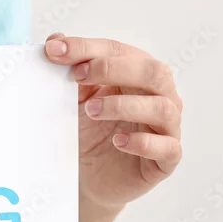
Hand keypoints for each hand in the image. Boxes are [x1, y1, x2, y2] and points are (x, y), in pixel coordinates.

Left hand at [44, 34, 182, 211]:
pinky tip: (118, 142)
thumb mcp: (74, 101)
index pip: (120, 51)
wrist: (88, 180)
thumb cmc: (87, 135)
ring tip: (92, 110)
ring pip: (162, 107)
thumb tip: (55, 40)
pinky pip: (167, 147)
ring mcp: (167, 128)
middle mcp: (160, 97)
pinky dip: (142, 142)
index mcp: (138, 76)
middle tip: (76, 77)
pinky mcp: (166, 160)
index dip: (88, 49)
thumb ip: (69, 70)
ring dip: (124, 105)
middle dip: (112, 69)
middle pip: (151, 71)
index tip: (55, 52)